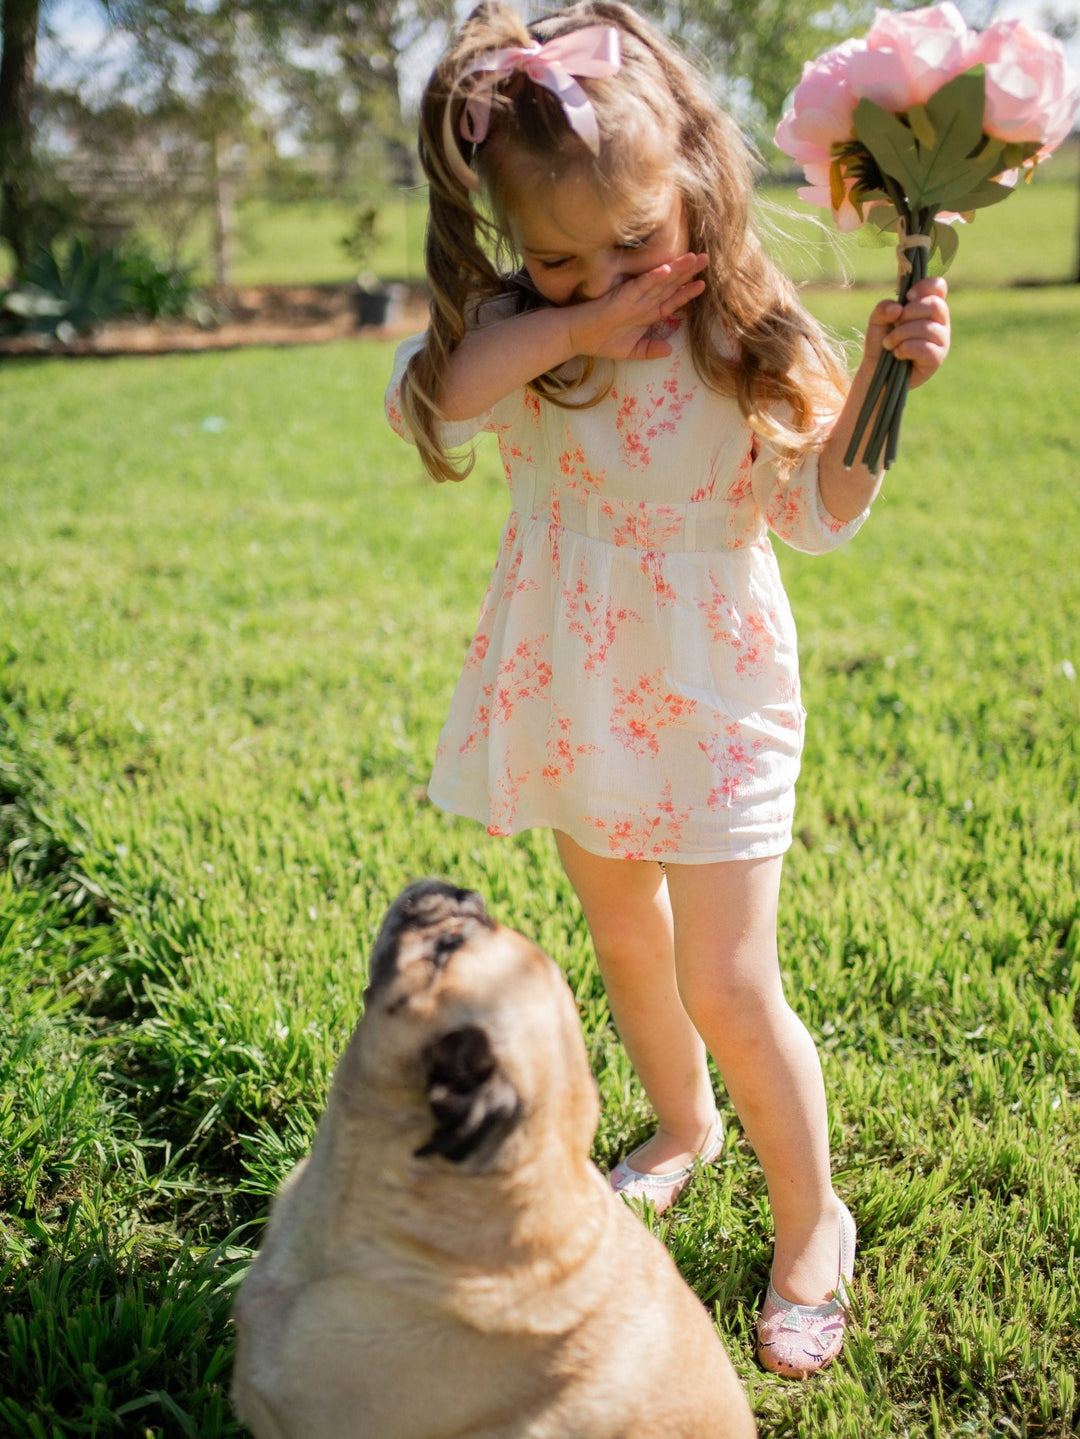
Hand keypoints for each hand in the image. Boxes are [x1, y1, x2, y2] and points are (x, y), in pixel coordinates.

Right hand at [566, 252, 707, 360]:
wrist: (576, 336)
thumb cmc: (599, 341)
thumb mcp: (630, 350)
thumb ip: (649, 350)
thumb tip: (669, 351)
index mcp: (645, 312)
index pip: (670, 300)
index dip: (687, 293)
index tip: (702, 284)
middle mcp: (642, 301)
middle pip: (670, 285)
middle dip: (688, 273)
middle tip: (706, 259)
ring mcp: (633, 297)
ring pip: (659, 281)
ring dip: (677, 270)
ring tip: (694, 258)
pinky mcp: (621, 296)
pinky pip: (640, 285)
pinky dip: (654, 278)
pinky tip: (667, 270)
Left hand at [864, 276, 949, 389]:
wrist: (876, 370)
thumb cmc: (881, 342)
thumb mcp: (877, 320)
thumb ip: (884, 308)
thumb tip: (898, 309)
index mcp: (930, 307)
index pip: (939, 286)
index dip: (924, 287)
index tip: (907, 297)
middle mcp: (940, 322)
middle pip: (934, 305)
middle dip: (908, 314)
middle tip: (895, 325)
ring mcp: (942, 340)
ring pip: (927, 328)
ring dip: (901, 334)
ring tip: (889, 343)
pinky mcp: (937, 358)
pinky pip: (925, 347)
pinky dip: (906, 349)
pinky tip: (898, 354)